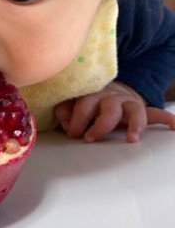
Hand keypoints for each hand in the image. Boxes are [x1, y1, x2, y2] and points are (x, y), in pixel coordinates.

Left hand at [54, 81, 174, 142]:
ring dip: (135, 124)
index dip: (77, 119)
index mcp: (92, 94)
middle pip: (109, 109)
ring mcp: (128, 103)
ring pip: (135, 110)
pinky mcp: (140, 110)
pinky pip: (156, 113)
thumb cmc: (86, 101)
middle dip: (100, 125)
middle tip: (89, 138)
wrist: (107, 89)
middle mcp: (111, 97)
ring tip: (133, 138)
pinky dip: (166, 119)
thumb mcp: (71, 102)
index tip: (71, 132)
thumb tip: (63, 120)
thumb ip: (64, 110)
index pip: (84, 104)